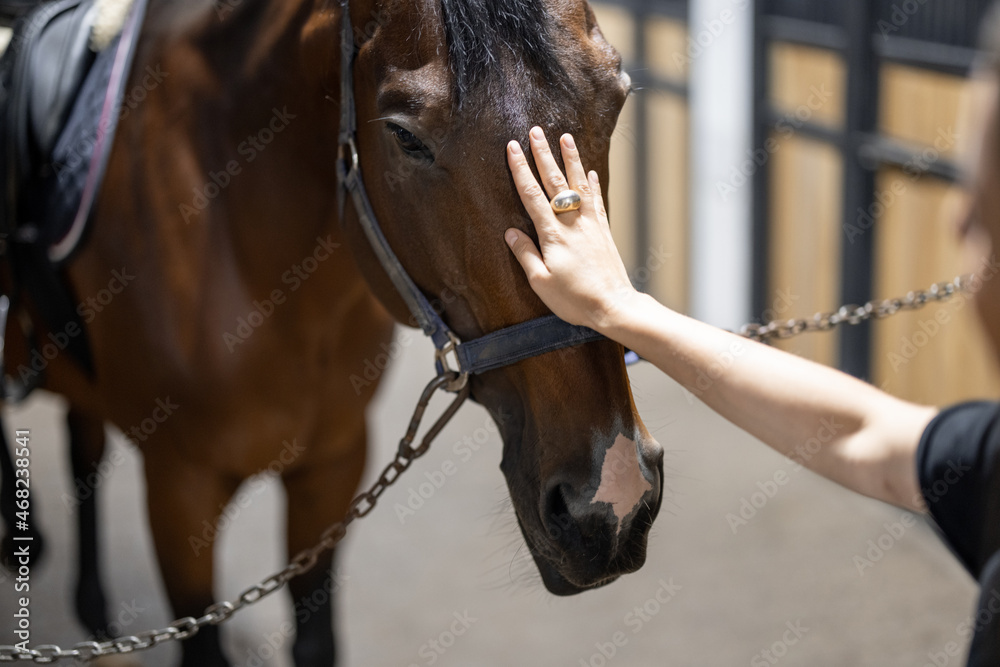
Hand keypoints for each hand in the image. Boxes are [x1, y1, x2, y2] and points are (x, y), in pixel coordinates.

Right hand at [505, 126, 638, 331]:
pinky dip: (592, 184)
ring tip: (565, 137)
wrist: (613, 305)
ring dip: (571, 159)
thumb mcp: (541, 282)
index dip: (521, 170)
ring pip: (579, 184)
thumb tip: (509, 232)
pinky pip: (596, 201)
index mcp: (552, 235)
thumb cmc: (574, 299)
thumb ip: (525, 254)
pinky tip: (589, 171)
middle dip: (543, 154)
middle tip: (535, 131)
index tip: (512, 148)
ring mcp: (590, 224)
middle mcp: (572, 223)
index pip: (532, 195)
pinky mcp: (603, 231)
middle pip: (555, 182)